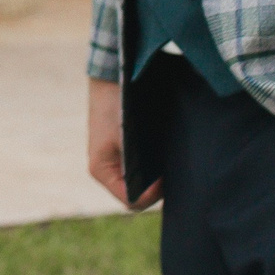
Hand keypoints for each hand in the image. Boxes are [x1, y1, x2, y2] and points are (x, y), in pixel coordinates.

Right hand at [87, 78, 161, 209]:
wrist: (115, 74)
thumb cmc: (117, 104)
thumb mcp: (126, 136)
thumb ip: (136, 165)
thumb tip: (159, 185)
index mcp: (101, 170)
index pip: (131, 200)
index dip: (152, 195)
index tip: (166, 179)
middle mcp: (106, 169)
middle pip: (136, 193)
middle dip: (156, 187)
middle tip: (172, 171)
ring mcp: (115, 159)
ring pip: (140, 180)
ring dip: (155, 175)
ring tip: (169, 161)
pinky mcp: (124, 148)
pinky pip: (141, 166)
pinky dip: (153, 164)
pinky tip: (164, 151)